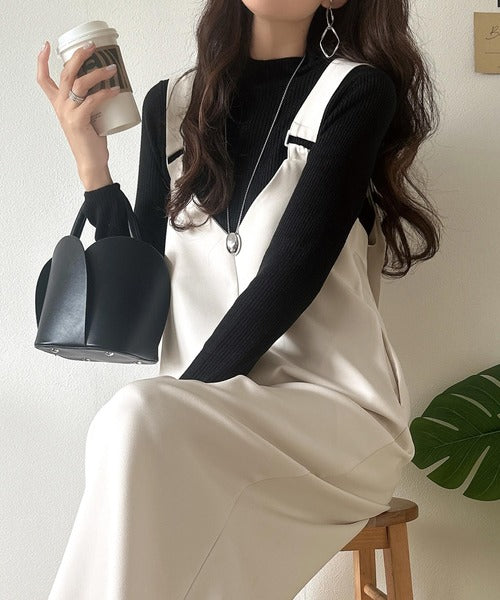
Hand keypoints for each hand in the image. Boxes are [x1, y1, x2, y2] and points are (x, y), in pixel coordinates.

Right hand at [36, 40, 120, 181]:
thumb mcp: (86, 116)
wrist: (90, 162)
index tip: (47, 45)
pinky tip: (115, 89)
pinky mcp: (78, 120)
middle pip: (65, 73)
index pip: (43, 79)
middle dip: (79, 56)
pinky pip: (93, 100)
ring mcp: (68, 112)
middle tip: (92, 47)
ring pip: (80, 83)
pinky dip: (105, 93)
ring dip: (97, 72)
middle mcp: (60, 105)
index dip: (42, 60)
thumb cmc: (91, 140)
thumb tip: (106, 85)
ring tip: (112, 69)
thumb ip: (88, 101)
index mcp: (59, 103)